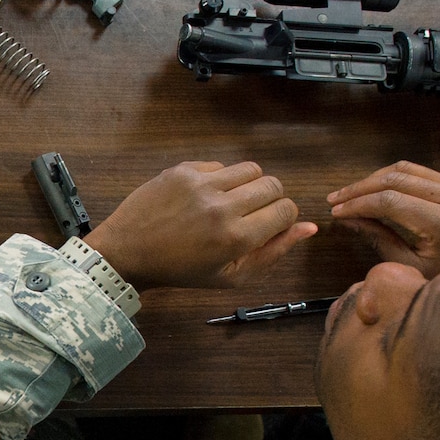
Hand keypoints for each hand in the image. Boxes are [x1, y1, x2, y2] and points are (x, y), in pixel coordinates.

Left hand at [83, 161, 315, 289]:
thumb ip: (274, 252)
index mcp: (237, 237)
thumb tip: (310, 227)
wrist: (128, 251)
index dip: (282, 219)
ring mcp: (202, 184)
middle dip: (270, 200)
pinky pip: (221, 164)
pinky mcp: (184, 170)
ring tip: (230, 202)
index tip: (266, 226)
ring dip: (248, 185)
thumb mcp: (231, 275)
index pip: (286, 210)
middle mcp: (222, 206)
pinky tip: (204, 197)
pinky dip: (221, 178)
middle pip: (274, 185)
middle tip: (249, 214)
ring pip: (251, 169)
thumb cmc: (182, 270)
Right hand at [327, 162, 439, 278]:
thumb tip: (350, 221)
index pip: (389, 201)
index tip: (336, 212)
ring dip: (374, 178)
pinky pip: (421, 172)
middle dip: (360, 188)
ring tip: (351, 193)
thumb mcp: (415, 267)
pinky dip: (394, 177)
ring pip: (407, 169)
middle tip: (335, 199)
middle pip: (396, 179)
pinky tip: (377, 189)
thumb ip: (382, 241)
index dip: (358, 204)